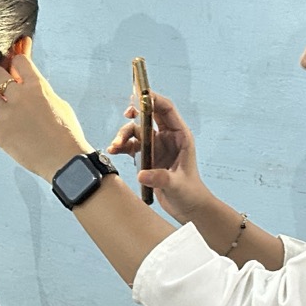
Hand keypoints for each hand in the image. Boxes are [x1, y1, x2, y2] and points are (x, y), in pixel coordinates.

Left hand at [0, 53, 93, 179]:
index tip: (15, 71)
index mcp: (37, 87)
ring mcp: (8, 115)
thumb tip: (33, 86)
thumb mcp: (60, 105)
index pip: (19, 60)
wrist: (65, 160)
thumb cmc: (68, 134)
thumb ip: (43, 93)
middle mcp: (20, 97)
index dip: (15, 64)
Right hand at [106, 92, 213, 224]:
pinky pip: (132, 145)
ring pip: (137, 131)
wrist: (189, 208)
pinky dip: (122, 147)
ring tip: (115, 146)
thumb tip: (142, 174)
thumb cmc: (190, 193)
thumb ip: (161, 178)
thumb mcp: (177, 185)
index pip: (166, 109)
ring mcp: (157, 146)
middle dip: (136, 112)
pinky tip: (114, 151)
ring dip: (124, 135)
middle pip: (149, 115)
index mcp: (180, 136)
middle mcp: (168, 137)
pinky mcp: (148, 156)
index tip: (138, 96)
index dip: (153, 99)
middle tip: (126, 114)